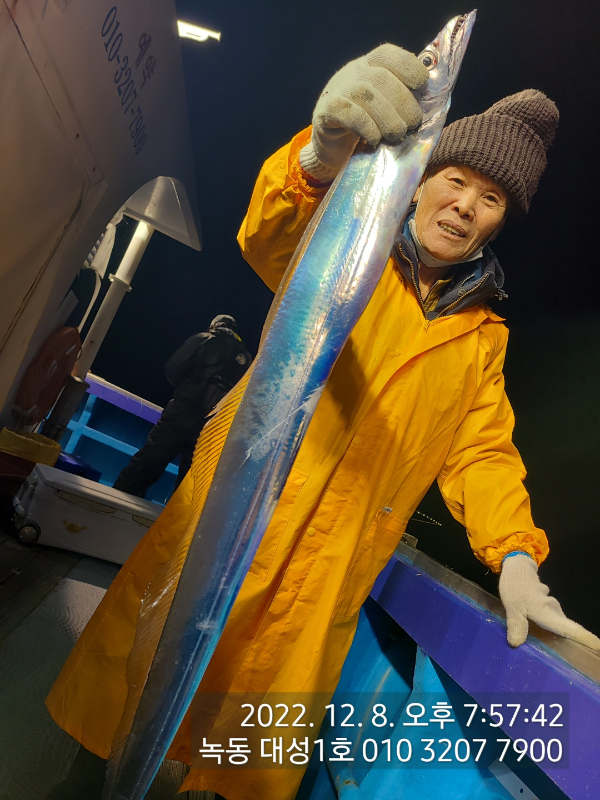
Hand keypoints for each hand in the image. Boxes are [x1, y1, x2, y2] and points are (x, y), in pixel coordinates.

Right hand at [299, 44, 428, 182]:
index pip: (389, 55)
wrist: (331, 146)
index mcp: (370, 65)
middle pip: (381, 77)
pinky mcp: (325, 112)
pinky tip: (375, 139)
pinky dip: (367, 127)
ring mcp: (337, 90)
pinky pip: (348, 113)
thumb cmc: (365, 126)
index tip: (422, 86)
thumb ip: (402, 98)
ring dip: (388, 117)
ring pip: (367, 94)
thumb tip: (432, 102)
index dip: (409, 67)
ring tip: (397, 135)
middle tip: (412, 125)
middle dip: (403, 102)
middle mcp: (353, 72)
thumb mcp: (384, 105)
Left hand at [499, 553, 599, 649]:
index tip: (599, 647)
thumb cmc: (515, 586)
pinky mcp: (546, 602)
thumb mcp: (512, 606)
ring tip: (562, 649)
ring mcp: (551, 605)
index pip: (570, 628)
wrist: (517, 566)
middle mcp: (553, 609)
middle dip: (576, 640)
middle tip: (582, 655)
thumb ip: (516, 625)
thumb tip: (516, 644)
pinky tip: (543, 633)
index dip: (585, 638)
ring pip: (558, 622)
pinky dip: (549, 625)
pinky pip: (551, 617)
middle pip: (567, 628)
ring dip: (560, 634)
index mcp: (547, 612)